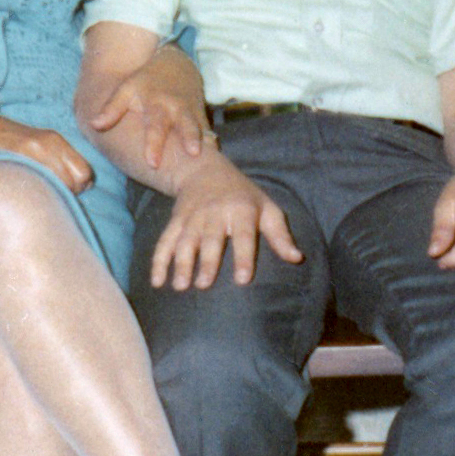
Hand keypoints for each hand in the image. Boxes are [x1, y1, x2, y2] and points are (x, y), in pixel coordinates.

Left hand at [84, 43, 208, 170]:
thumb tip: (94, 124)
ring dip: (205, 140)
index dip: (154, 144)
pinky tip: (216, 152)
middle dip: (190, 140)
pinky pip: (208, 129)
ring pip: (201, 127)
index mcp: (157, 105)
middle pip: (184, 126)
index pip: (155, 127)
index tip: (152, 163)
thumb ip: (111, 109)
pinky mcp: (202, 116)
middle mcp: (177, 110)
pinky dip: (212, 141)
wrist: (175, 64)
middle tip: (193, 155)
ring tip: (209, 153)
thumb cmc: (146, 81)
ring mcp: (192, 112)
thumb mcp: (126, 90)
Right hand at [149, 153, 303, 290]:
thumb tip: (297, 258)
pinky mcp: (176, 221)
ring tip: (180, 286)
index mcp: (242, 210)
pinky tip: (157, 282)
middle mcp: (215, 212)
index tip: (243, 280)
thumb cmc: (244, 196)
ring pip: (184, 241)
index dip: (244, 257)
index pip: (244, 235)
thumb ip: (280, 235)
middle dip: (206, 261)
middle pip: (210, 239)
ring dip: (181, 263)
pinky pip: (164, 241)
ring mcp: (192, 217)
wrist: (205, 169)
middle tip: (204, 285)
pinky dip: (158, 261)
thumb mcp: (267, 209)